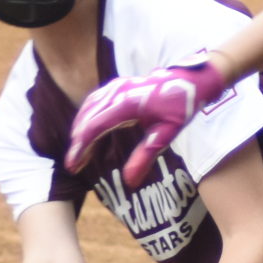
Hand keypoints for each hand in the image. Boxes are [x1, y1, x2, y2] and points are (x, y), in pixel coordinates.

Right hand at [67, 59, 233, 188]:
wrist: (190, 81)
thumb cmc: (180, 107)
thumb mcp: (165, 134)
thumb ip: (145, 157)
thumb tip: (129, 182)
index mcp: (126, 104)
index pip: (94, 127)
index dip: (80, 147)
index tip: (73, 165)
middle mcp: (117, 92)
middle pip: (87, 118)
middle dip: (77, 142)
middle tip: (73, 164)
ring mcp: (116, 86)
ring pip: (88, 107)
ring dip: (79, 128)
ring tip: (77, 150)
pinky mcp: (118, 84)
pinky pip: (94, 100)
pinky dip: (86, 116)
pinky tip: (85, 127)